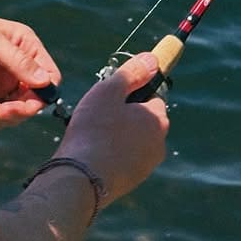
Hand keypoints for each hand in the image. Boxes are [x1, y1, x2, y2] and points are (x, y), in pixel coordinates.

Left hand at [0, 10, 59, 127]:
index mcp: (25, 44)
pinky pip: (1, 112)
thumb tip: (46, 82)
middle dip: (22, 108)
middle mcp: (18, 62)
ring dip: (9, 115)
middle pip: (36, 96)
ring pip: (20, 107)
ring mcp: (2, 78)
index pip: (49, 74)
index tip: (27, 104)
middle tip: (2, 112)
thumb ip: (17, 60)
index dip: (44, 93)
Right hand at [59, 52, 168, 205]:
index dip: (131, 92)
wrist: (82, 179)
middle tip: (97, 113)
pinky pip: (124, 158)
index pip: (153, 96)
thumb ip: (132, 73)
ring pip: (133, 140)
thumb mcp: (109, 91)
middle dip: (124, 114)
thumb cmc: (95, 130)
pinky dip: (112, 153)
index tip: (111, 95)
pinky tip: (92, 152)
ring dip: (117, 135)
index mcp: (157, 119)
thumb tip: (152, 60)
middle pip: (143, 119)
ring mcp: (146, 165)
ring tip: (91, 134)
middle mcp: (158, 143)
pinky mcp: (132, 181)